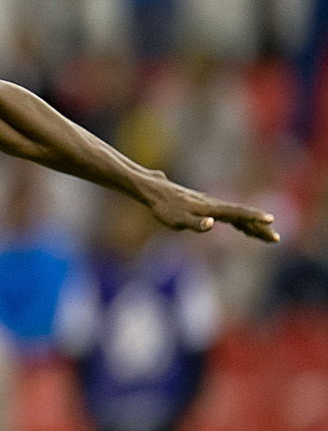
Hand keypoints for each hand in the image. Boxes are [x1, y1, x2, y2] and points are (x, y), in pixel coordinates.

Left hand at [144, 180, 279, 242]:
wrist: (155, 191)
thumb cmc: (164, 208)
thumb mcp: (176, 220)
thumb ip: (194, 223)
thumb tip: (211, 223)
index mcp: (211, 208)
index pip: (237, 213)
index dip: (254, 217)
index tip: (270, 220)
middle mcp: (214, 205)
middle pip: (242, 216)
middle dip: (259, 227)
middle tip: (276, 239)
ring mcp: (211, 205)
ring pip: (237, 216)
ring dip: (253, 226)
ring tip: (267, 235)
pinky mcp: (206, 207)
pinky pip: (229, 216)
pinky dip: (240, 222)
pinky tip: (245, 228)